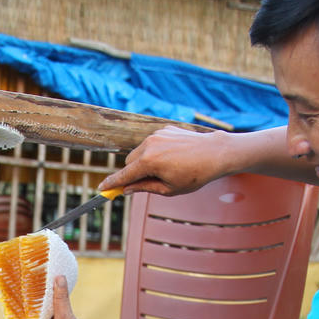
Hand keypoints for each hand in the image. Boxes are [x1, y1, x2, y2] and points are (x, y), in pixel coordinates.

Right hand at [98, 126, 243, 195]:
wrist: (216, 153)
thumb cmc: (195, 174)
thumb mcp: (169, 188)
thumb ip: (145, 188)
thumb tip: (127, 189)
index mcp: (149, 162)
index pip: (124, 175)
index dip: (112, 183)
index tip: (102, 189)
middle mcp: (149, 145)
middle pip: (129, 162)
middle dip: (133, 173)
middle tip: (146, 183)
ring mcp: (157, 135)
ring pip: (140, 152)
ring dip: (145, 162)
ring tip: (168, 169)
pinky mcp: (164, 129)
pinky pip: (152, 143)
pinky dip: (156, 151)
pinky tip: (174, 157)